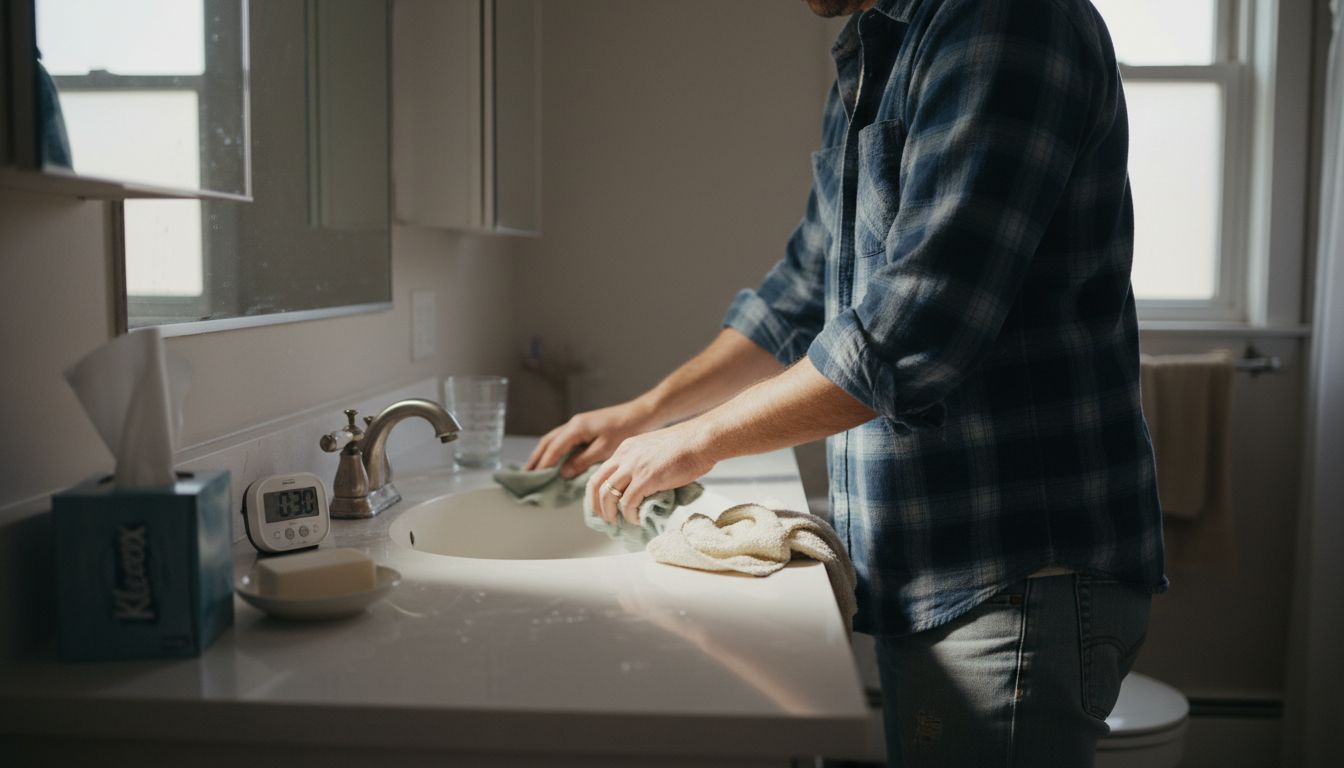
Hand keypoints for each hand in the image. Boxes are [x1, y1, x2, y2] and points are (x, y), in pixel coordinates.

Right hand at [524, 400, 658, 477]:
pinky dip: (554, 449)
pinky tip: (554, 458)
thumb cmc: (626, 430)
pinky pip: (563, 438)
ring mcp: (578, 424)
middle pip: (548, 441)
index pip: (553, 449)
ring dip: (543, 453)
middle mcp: (573, 424)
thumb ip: (582, 461)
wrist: (642, 414)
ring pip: (553, 439)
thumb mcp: (604, 449)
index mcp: (576, 428)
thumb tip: (563, 472)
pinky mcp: (584, 426)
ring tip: (534, 468)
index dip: (542, 464)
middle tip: (525, 474)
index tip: (533, 478)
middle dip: (536, 458)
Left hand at [586, 423, 717, 524]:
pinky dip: (630, 515)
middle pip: (597, 483)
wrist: (701, 440)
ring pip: (608, 495)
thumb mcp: (654, 449)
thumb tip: (644, 485)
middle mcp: (625, 456)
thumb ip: (643, 463)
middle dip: (596, 504)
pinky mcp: (645, 478)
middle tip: (605, 517)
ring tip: (617, 522)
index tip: (603, 504)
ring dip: (610, 512)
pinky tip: (636, 519)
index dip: (598, 491)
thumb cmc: (687, 445)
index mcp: (626, 448)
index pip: (601, 471)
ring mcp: (633, 467)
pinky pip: (628, 502)